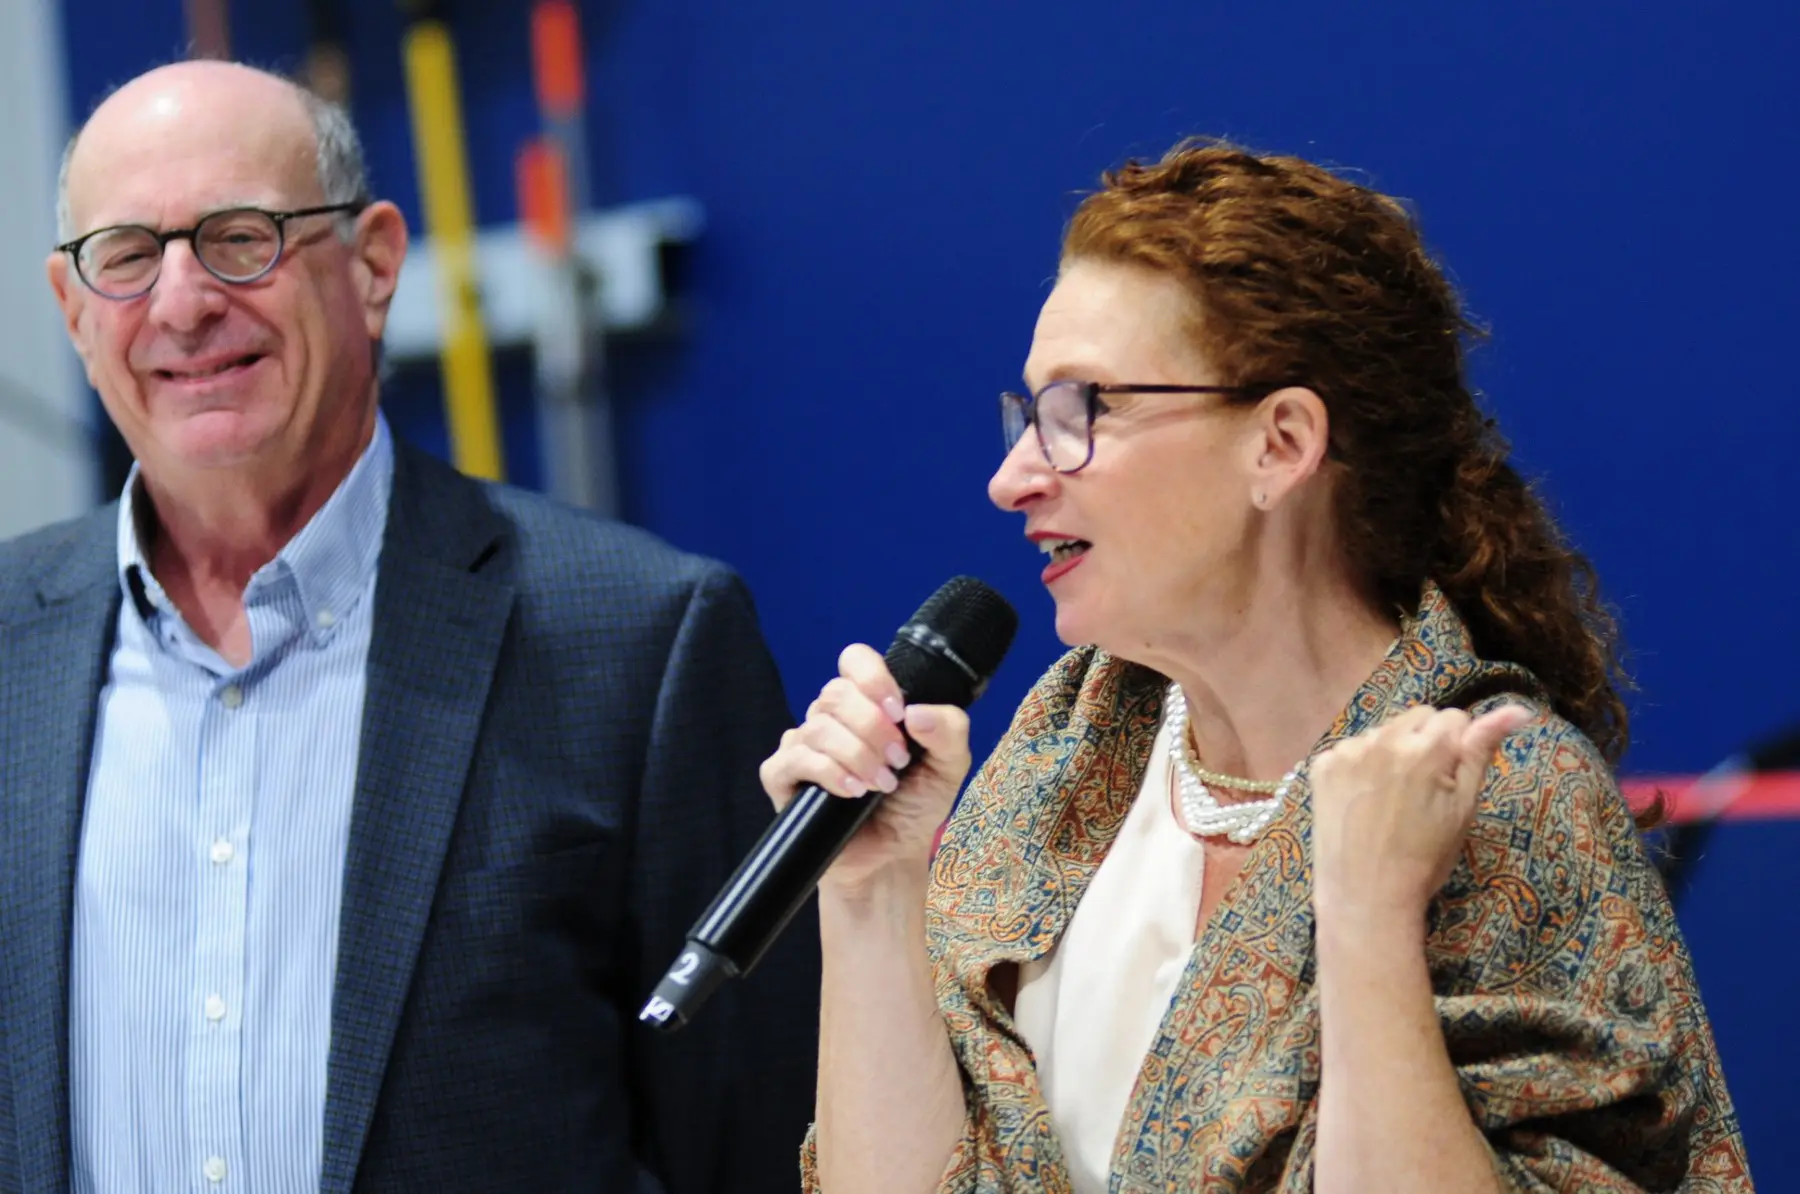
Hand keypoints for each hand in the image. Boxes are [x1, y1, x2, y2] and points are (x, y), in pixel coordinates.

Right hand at [759, 644, 971, 894]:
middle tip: (898, 762)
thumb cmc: (915, 806)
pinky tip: (852, 792)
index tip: (898, 712)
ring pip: (818, 727)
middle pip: (836, 693)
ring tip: (880, 784)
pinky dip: (828, 772)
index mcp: (867, 704)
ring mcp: (802, 745)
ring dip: (857, 755)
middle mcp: (831, 718)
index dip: (873, 677)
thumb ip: (949, 730)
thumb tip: (916, 712)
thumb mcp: (949, 766)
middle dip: (873, 728)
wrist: (892, 858)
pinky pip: (795, 758)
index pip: (855, 660)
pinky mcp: (782, 776)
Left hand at [1309, 703, 1533, 930]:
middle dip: (1426, 742)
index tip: (1449, 781)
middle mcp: (1383, 738)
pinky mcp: (1322, 764)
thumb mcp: (1464, 806)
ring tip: (1392, 797)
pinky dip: (1361, 765)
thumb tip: (1515, 708)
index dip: (1458, 749)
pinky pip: (1353, 748)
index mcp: (1426, 748)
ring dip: (1393, 750)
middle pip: (1418, 716)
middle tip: (1423, 788)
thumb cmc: (1426, 857)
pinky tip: (1364, 799)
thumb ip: (1482, 750)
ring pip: (1385, 730)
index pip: (1455, 718)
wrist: (1366, 895)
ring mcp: (1347, 750)